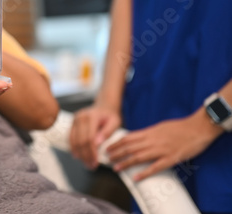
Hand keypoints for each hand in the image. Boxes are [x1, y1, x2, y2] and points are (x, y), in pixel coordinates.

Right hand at [69, 105, 120, 168]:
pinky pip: (70, 138)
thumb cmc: (110, 115)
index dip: (92, 152)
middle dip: (85, 155)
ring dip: (79, 154)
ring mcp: (75, 120)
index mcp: (91, 117)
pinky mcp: (72, 123)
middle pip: (81, 141)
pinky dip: (73, 148)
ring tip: (86, 163)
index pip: (89, 138)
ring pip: (74, 140)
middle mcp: (80, 117)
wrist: (103, 106)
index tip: (96, 162)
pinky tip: (78, 156)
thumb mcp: (114, 122)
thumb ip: (107, 132)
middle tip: (91, 166)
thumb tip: (97, 143)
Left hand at [106, 108, 222, 180]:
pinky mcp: (171, 158)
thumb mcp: (160, 126)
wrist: (198, 127)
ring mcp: (161, 150)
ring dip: (126, 163)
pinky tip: (136, 178)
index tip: (108, 147)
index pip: (128, 138)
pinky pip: (155, 167)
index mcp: (149, 132)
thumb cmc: (180, 127)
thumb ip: (148, 133)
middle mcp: (152, 140)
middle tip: (106, 158)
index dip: (116, 143)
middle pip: (130, 147)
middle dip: (116, 153)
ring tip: (116, 168)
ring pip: (139, 157)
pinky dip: (145, 173)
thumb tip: (137, 137)